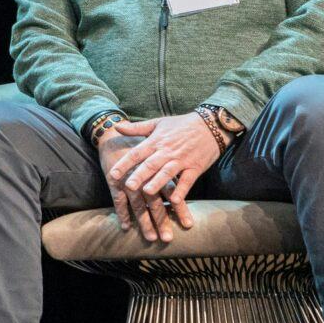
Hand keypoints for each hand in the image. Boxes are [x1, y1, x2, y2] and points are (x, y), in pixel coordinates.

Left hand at [101, 114, 221, 241]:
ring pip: (167, 173)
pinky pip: (188, 180)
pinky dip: (181, 190)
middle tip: (128, 187)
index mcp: (156, 141)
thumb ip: (137, 128)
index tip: (112, 174)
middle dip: (139, 176)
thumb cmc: (181, 125)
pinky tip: (175, 200)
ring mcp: (182, 160)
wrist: (211, 125)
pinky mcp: (195, 167)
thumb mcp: (158, 123)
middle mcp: (167, 151)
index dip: (124, 164)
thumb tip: (117, 127)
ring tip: (147, 192)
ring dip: (158, 182)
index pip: (137, 153)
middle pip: (150, 165)